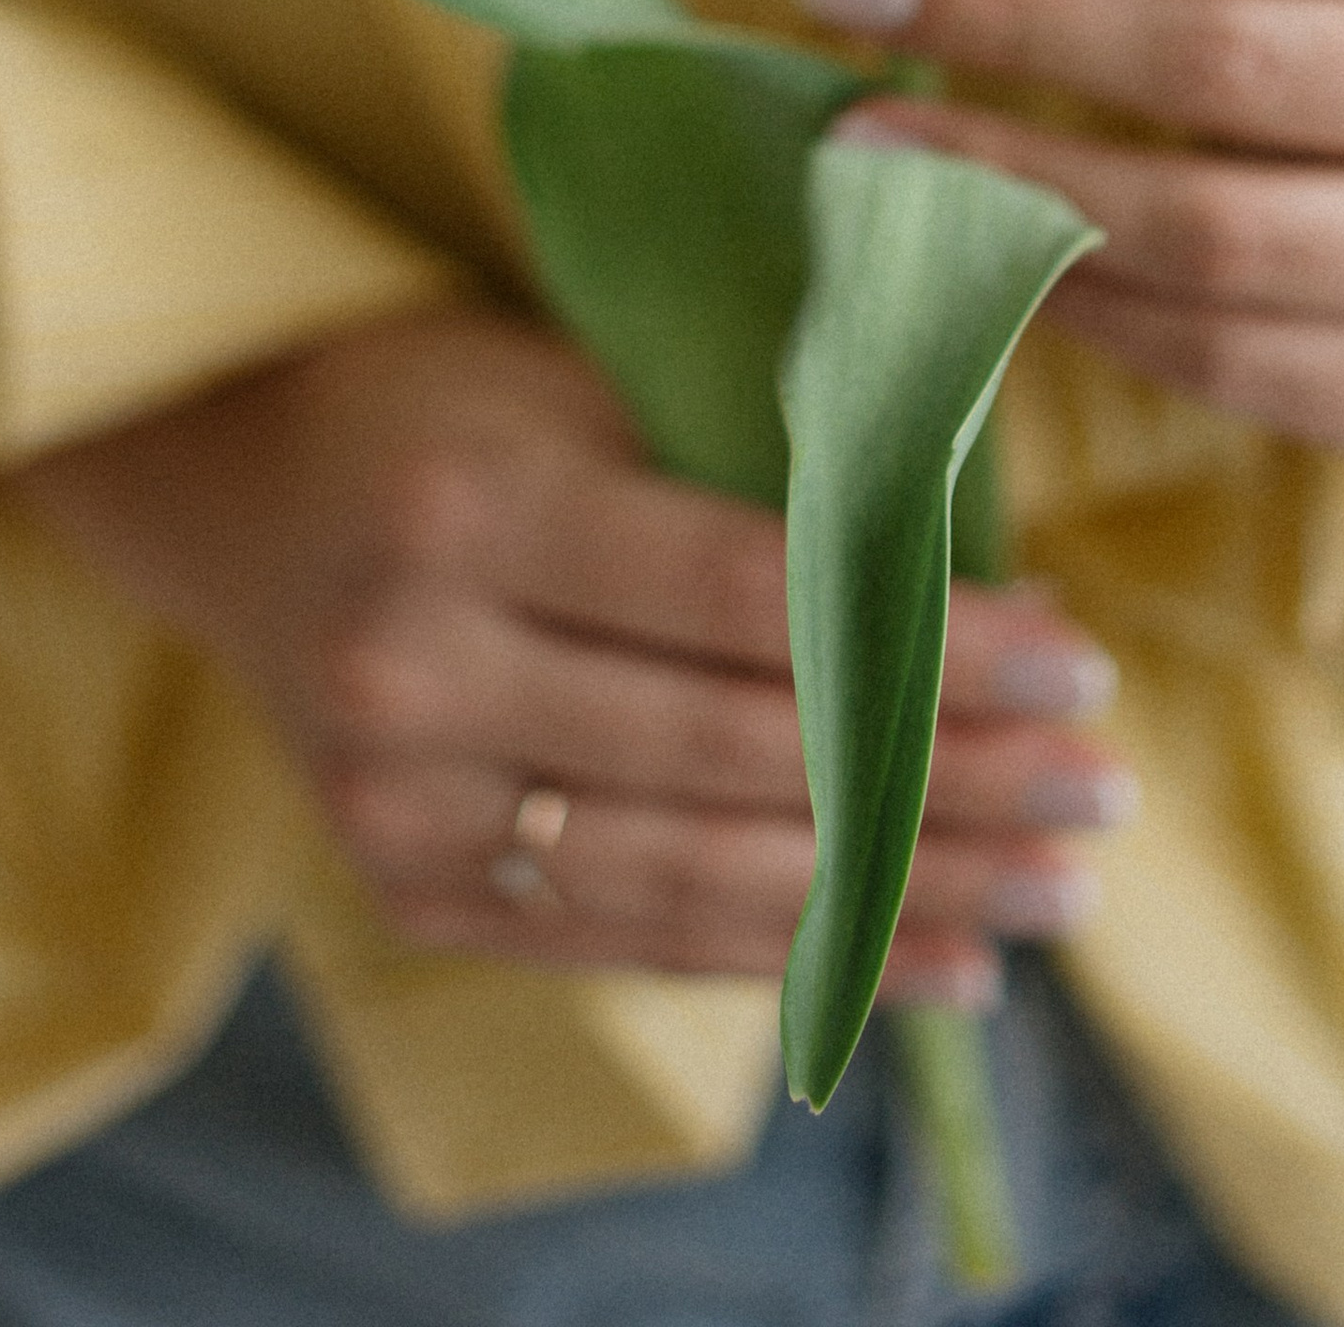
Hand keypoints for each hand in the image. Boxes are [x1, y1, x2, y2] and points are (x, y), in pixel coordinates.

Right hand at [8, 304, 1131, 999]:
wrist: (241, 495)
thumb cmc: (454, 403)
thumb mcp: (586, 383)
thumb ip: (752, 470)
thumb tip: (982, 569)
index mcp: (475, 509)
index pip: (749, 599)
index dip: (924, 641)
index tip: (1079, 659)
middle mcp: (422, 672)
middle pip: (742, 753)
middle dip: (947, 781)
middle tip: (1101, 789)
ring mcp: (407, 809)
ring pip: (704, 876)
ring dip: (902, 897)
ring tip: (1053, 894)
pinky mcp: (419, 898)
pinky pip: (643, 940)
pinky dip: (802, 958)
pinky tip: (936, 962)